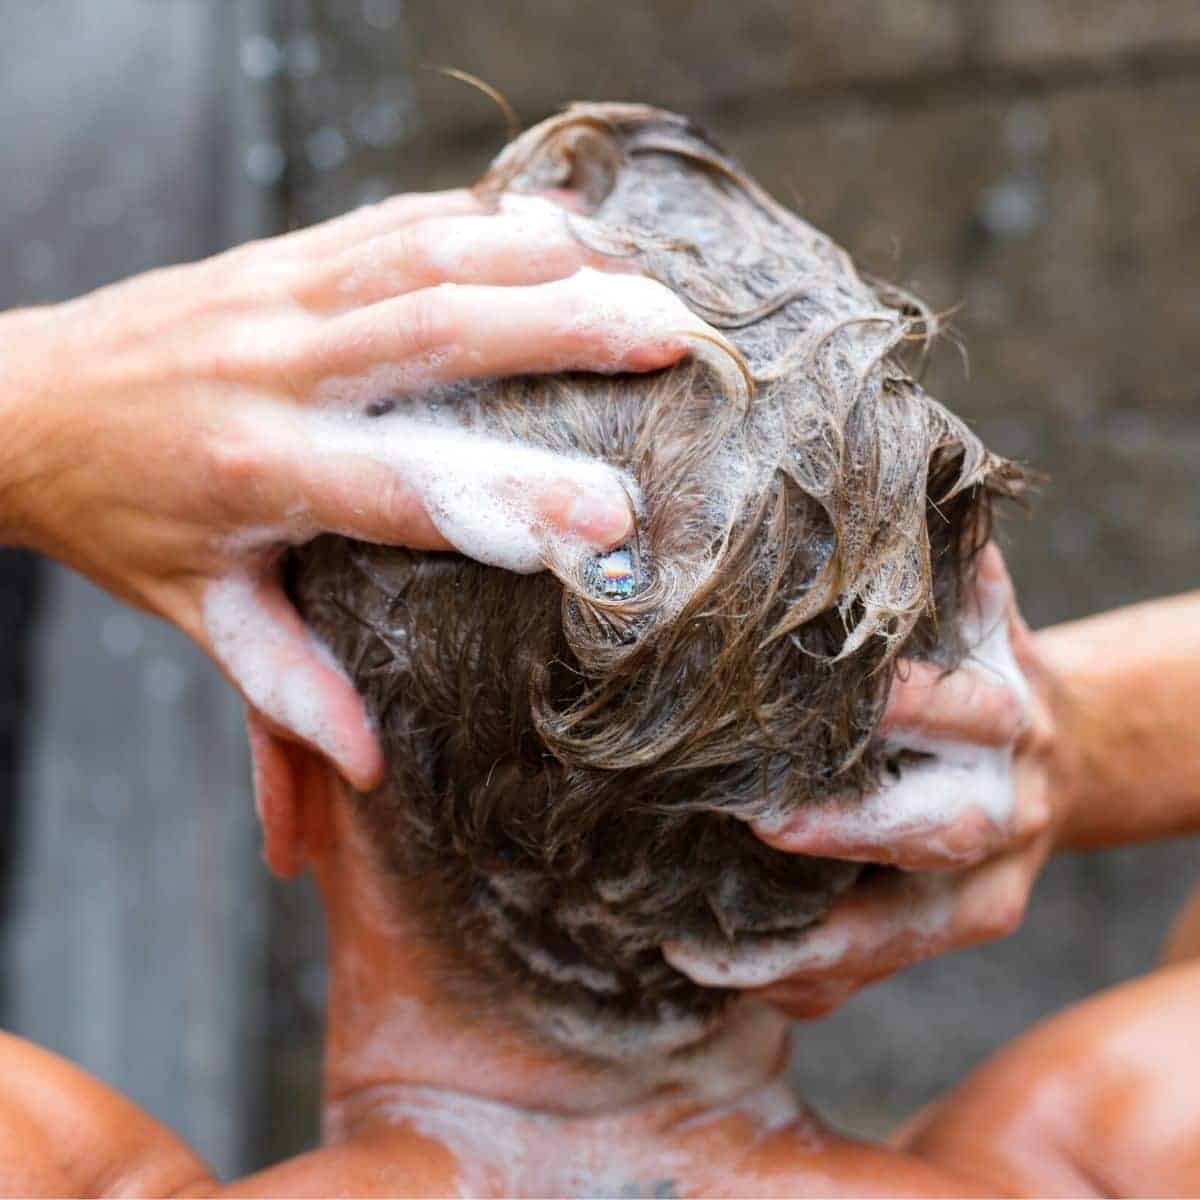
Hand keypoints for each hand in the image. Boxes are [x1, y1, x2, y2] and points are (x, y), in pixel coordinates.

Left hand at [0, 189, 716, 789]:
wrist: (15, 405)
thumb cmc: (116, 521)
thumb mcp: (197, 615)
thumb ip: (286, 692)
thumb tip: (373, 772)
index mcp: (262, 472)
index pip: (411, 489)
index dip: (517, 501)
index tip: (616, 517)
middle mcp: (275, 369)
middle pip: (439, 335)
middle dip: (567, 331)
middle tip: (674, 335)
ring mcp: (277, 297)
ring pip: (425, 257)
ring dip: (540, 258)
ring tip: (642, 271)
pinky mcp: (277, 257)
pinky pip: (390, 222)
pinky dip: (480, 216)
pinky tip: (554, 222)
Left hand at [668, 545, 1066, 1015]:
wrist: (1062, 752)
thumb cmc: (978, 669)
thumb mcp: (972, 607)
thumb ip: (926, 564)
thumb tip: (866, 460)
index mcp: (1004, 708)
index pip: (962, 707)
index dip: (908, 706)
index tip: (837, 700)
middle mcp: (1004, 798)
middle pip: (940, 829)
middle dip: (853, 831)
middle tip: (759, 825)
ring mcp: (993, 878)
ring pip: (908, 930)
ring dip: (806, 948)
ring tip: (696, 956)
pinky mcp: (968, 928)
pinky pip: (889, 971)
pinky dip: (815, 984)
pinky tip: (733, 980)